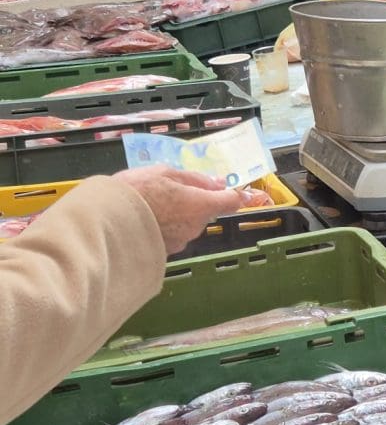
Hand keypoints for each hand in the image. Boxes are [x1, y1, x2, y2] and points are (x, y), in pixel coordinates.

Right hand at [114, 166, 243, 253]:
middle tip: (168, 191)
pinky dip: (163, 227)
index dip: (236, 195)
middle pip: (205, 211)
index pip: (230, 201)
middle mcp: (196, 226)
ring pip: (187, 224)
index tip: (241, 193)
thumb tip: (219, 183)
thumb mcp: (164, 173)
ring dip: (176, 215)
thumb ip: (195, 179)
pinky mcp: (165, 252)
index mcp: (201, 204)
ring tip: (149, 205)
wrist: (104, 224)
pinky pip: (171, 235)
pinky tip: (144, 220)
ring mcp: (181, 241)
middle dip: (193, 202)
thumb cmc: (136, 192)